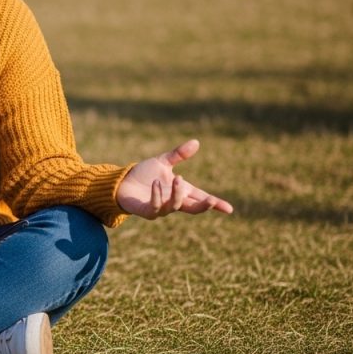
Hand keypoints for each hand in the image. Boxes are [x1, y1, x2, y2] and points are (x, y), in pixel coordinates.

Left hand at [116, 139, 232, 219]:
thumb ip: (179, 154)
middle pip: (193, 208)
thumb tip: (196, 142)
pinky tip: (156, 184)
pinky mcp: (148, 211)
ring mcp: (161, 208)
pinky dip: (157, 195)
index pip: (201, 198)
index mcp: (180, 190)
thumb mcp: (163, 162)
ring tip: (177, 178)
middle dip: (203, 205)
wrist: (122, 182)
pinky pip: (156, 206)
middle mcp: (173, 201)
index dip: (215, 204)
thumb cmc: (143, 174)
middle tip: (210, 200)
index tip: (229, 209)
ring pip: (175, 205)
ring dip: (177, 193)